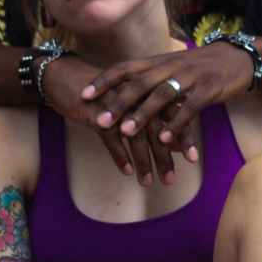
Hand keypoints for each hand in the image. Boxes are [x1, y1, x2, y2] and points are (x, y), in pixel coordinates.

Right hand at [42, 55, 192, 186]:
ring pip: (135, 137)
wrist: (67, 78)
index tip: (193, 159)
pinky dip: (120, 156)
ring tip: (148, 183)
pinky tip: (127, 172)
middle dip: (165, 156)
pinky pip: (112, 139)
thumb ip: (155, 118)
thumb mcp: (132, 102)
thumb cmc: (106, 94)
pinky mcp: (97, 113)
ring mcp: (117, 104)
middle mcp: (136, 96)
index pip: (173, 114)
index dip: (184, 136)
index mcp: (147, 90)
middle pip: (157, 128)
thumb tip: (176, 142)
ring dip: (143, 162)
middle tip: (171, 179)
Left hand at [82, 42, 254, 148]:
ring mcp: (190, 77)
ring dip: (143, 115)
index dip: (104, 81)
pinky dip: (176, 124)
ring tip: (127, 132)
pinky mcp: (209, 89)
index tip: (84, 95)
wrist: (238, 58)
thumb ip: (150, 78)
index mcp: (158, 62)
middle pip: (139, 83)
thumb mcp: (171, 68)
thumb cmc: (200, 67)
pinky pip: (190, 108)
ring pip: (161, 95)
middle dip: (117, 103)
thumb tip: (122, 91)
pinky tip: (165, 140)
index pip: (125, 68)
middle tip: (100, 121)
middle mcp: (171, 67)